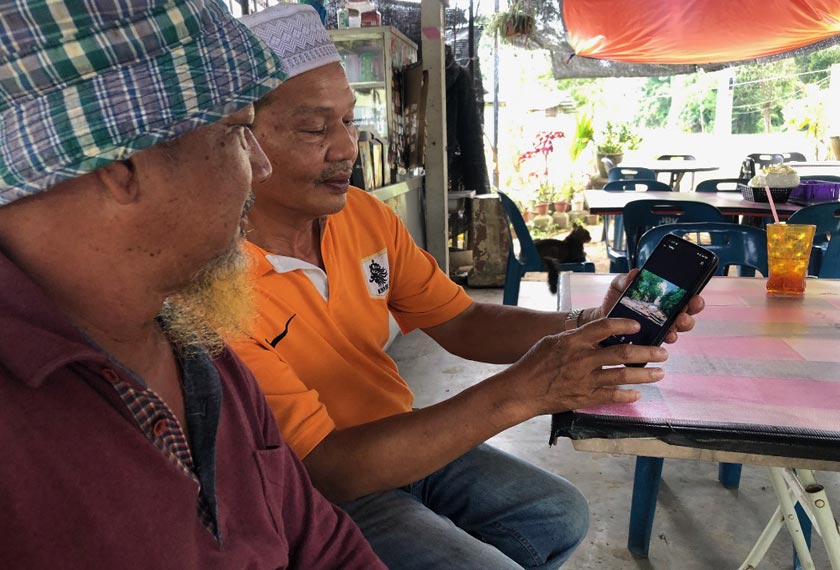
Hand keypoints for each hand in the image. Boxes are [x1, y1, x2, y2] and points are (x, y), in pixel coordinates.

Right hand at [505, 317, 667, 415]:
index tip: (638, 325)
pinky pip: (611, 396)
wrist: (522, 390)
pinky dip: (627, 395)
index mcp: (573, 341)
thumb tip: (598, 333)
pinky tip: (638, 393)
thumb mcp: (553, 341)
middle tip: (662, 352)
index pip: (604, 327)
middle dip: (647, 352)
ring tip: (660, 373)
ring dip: (645, 374)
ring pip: (622, 376)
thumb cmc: (534, 363)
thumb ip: (576, 338)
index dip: (624, 325)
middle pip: (622, 353)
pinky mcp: (585, 398)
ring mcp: (585, 380)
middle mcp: (582, 359)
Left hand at [595, 270, 704, 343]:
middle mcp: (665, 315)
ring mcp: (659, 329)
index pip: (684, 296)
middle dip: (692, 309)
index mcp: (662, 299)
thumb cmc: (615, 300)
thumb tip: (634, 274)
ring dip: (683, 324)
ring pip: (679, 328)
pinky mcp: (649, 341)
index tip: (695, 293)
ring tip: (679, 320)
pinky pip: (662, 341)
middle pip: (687, 313)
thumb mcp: (619, 285)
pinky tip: (666, 335)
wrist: (602, 318)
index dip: (693, 295)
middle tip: (691, 305)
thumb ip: (626, 279)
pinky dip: (667, 339)